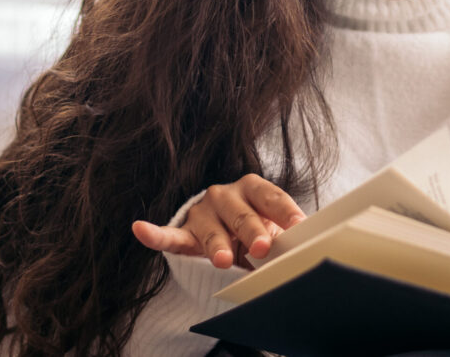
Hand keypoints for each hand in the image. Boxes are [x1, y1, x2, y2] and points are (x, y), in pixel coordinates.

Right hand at [131, 173, 305, 269]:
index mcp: (254, 189)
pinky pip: (169, 235)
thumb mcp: (271, 228)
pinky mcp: (184, 232)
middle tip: (262, 248)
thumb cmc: (254, 228)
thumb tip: (308, 251)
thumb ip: (285, 235)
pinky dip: (154, 234)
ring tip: (222, 260)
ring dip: (217, 245)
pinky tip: (141, 229)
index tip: (299, 227)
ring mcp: (203, 213)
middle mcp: (226, 195)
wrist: (223, 230)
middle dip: (252, 232)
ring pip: (211, 230)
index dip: (285, 213)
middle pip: (242, 214)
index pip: (271, 198)